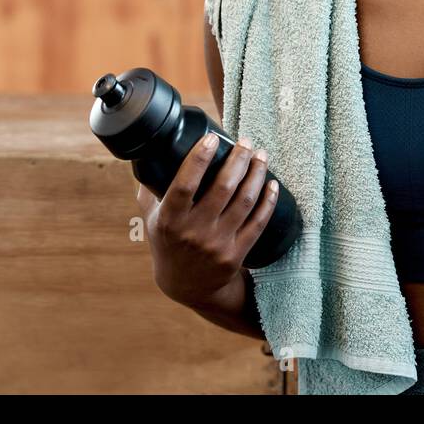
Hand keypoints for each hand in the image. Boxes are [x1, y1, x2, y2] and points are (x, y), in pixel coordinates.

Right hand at [134, 132, 278, 308]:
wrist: (186, 286)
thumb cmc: (169, 243)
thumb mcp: (152, 219)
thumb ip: (150, 189)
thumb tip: (150, 152)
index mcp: (169, 220)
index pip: (185, 185)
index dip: (199, 159)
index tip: (212, 138)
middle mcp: (194, 232)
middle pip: (223, 188)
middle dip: (238, 159)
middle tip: (245, 142)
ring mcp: (217, 245)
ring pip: (244, 202)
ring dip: (256, 174)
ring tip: (261, 156)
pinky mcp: (236, 254)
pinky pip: (258, 223)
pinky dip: (267, 201)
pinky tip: (272, 184)